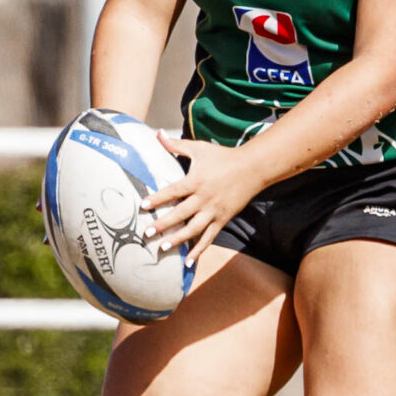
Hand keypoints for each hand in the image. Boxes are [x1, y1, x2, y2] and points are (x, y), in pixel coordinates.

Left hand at [143, 134, 271, 258]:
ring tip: (162, 248)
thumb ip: (176, 144)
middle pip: (181, 213)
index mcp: (196, 180)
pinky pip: (209, 237)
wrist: (252, 168)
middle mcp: (204, 198)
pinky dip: (199, 250)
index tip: (143, 205)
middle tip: (147, 233)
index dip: (157, 198)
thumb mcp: (199, 148)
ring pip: (194, 229)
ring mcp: (214, 211)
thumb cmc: (222, 156)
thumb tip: (157, 133)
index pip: (173, 191)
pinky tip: (188, 262)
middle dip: (163, 224)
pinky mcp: (222, 219)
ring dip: (178, 239)